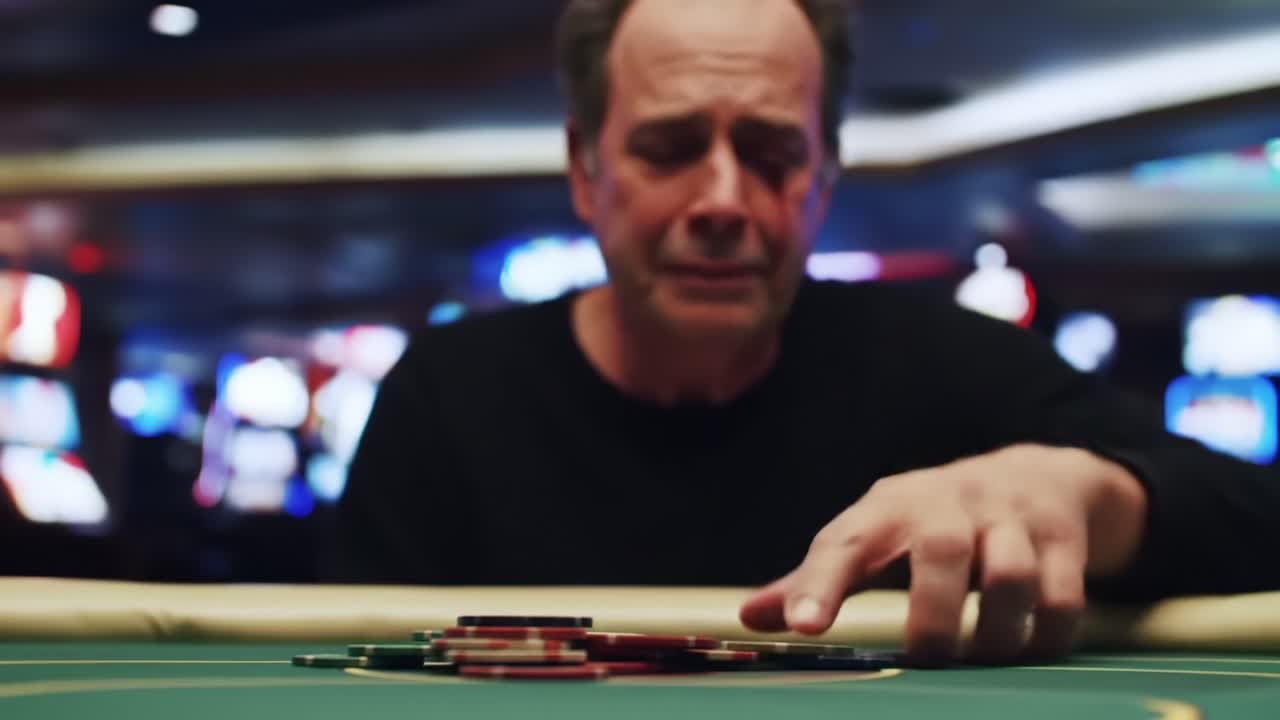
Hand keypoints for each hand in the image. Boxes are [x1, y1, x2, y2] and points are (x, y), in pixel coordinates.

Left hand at [739, 444, 1146, 662]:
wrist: (1034, 473)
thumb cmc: (929, 518)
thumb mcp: (871, 535)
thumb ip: (813, 578)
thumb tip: (748, 616)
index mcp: (886, 508)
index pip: (844, 541)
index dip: (819, 584)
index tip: (803, 628)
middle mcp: (947, 502)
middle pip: (941, 550)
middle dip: (933, 617)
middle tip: (928, 660)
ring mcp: (1010, 516)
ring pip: (1009, 574)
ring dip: (995, 632)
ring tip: (981, 661)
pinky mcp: (1062, 535)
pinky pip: (1062, 595)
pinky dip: (1046, 635)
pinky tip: (1030, 652)